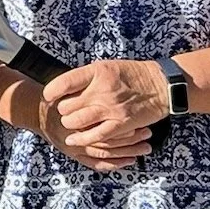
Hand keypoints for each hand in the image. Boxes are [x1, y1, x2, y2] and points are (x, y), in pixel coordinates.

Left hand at [39, 60, 165, 167]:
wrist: (160, 85)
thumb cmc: (131, 75)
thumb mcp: (106, 67)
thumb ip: (85, 77)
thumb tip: (62, 87)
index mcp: (97, 72)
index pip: (63, 83)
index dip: (51, 92)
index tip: (49, 96)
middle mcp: (102, 90)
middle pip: (66, 106)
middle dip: (62, 110)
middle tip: (65, 110)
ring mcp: (111, 108)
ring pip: (76, 122)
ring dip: (69, 124)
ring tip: (70, 123)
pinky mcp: (120, 124)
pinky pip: (95, 136)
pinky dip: (81, 140)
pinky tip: (73, 140)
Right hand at [39, 95, 150, 172]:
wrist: (36, 112)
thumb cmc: (57, 98)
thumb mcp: (72, 87)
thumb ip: (90, 90)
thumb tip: (117, 85)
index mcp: (78, 118)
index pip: (107, 125)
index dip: (127, 125)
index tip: (143, 120)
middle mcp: (76, 135)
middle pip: (110, 140)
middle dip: (131, 139)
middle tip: (148, 134)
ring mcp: (75, 147)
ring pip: (106, 154)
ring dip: (128, 152)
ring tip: (145, 149)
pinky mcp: (74, 155)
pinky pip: (97, 164)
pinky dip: (114, 165)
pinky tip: (129, 161)